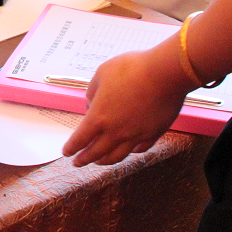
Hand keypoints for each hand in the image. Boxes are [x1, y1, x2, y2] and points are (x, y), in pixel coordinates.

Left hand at [62, 39, 194, 166]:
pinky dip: (132, 152)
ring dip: (105, 161)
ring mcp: (136, 135)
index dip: (72, 147)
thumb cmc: (131, 69)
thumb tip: (92, 103)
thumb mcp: (102, 73)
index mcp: (99, 117)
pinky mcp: (153, 133)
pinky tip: (129, 151)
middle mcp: (116, 131)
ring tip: (99, 162)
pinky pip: (140, 148)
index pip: (80, 139)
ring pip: (118, 156)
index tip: (66, 152)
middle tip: (78, 162)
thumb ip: (93, 91)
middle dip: (84, 159)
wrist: (164, 74)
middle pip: (96, 152)